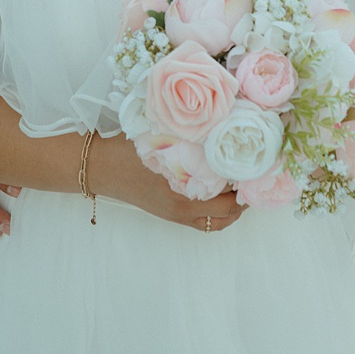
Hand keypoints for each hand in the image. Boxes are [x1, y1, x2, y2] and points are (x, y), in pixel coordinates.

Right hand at [92, 134, 244, 232]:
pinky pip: (200, 220)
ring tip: (238, 187)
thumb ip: (192, 142)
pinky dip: (214, 211)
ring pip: (213, 223)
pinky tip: (217, 190)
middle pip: (225, 217)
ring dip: (229, 209)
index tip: (255, 170)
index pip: (226, 202)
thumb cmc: (128, 151)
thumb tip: (221, 130)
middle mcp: (181, 212)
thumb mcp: (164, 142)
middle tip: (251, 179)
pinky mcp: (167, 212)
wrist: (99, 166)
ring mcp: (173, 215)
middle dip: (242, 201)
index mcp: (181, 197)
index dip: (244, 187)